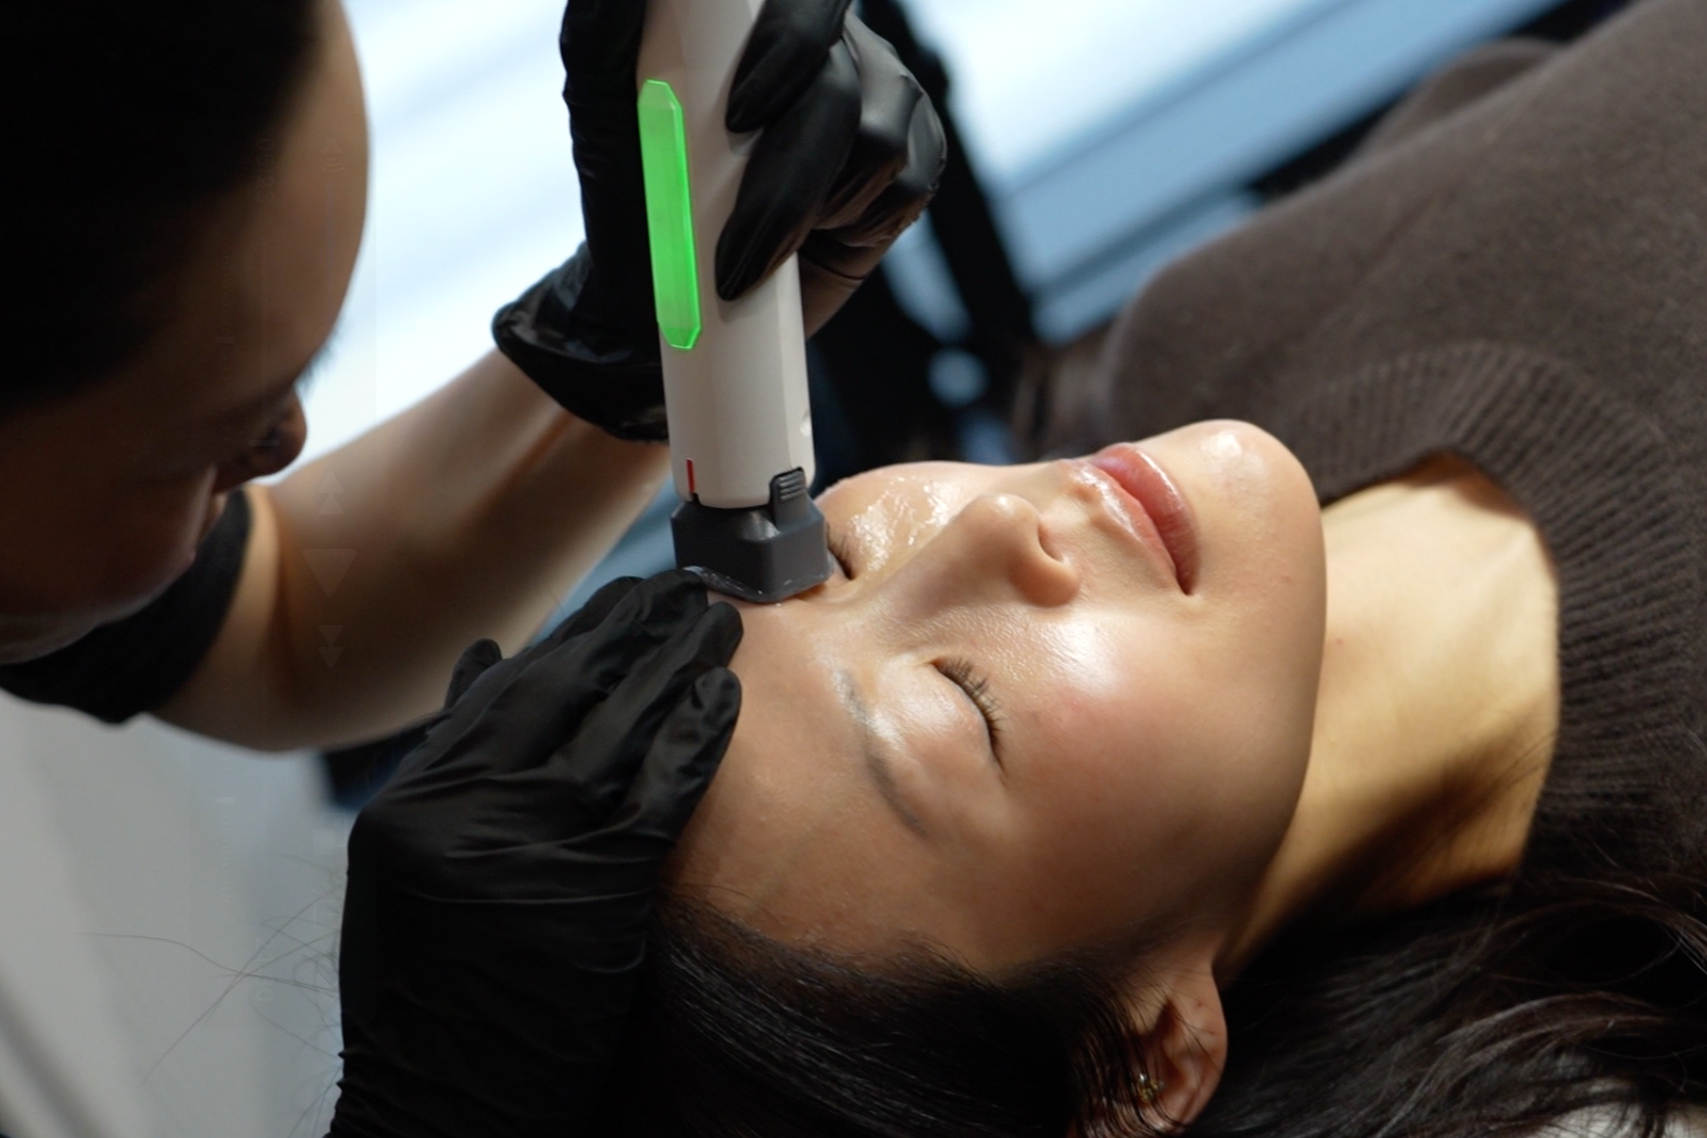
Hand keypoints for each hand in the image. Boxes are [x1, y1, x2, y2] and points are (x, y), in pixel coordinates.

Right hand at [329, 571, 741, 1137]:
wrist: (442, 1102)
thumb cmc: (431, 993)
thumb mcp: (406, 869)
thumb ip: (451, 762)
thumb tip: (486, 657)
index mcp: (415, 799)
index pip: (506, 687)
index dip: (575, 635)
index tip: (622, 600)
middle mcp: (463, 807)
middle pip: (565, 689)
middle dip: (634, 630)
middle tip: (685, 589)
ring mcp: (525, 843)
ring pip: (616, 725)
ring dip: (676, 664)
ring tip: (719, 620)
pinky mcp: (590, 888)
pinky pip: (656, 792)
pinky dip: (694, 738)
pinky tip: (725, 697)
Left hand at [493, 0, 946, 440]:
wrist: (687, 290)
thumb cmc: (643, 194)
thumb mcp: (606, 114)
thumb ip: (603, 39)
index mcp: (768, 19)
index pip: (807, 0)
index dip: (789, 43)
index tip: (739, 117)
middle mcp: (838, 48)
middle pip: (838, 89)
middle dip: (786, 180)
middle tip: (736, 249)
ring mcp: (884, 100)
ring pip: (879, 142)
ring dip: (814, 210)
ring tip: (765, 244)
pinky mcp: (913, 160)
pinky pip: (905, 186)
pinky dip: (856, 223)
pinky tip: (817, 237)